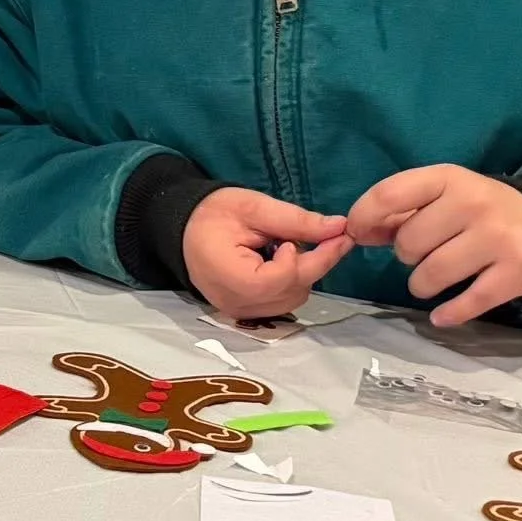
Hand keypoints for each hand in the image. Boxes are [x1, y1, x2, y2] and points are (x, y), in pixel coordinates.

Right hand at [182, 187, 353, 320]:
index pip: (282, 278)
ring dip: (303, 273)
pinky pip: (281, 302)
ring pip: (292, 299)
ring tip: (292, 245)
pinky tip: (284, 260)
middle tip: (328, 236)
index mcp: (232, 277)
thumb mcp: (252, 208)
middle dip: (314, 263)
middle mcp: (237, 303)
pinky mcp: (245, 312)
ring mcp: (241, 312)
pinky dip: (291, 282)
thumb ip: (296, 220)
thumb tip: (339, 227)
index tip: (303, 234)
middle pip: (292, 291)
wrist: (182, 226)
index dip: (301, 257)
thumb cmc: (212, 213)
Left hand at [346, 165, 521, 326]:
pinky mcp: (519, 272)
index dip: (364, 217)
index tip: (357, 234)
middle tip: (421, 255)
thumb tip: (355, 232)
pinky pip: (469, 302)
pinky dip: (449, 313)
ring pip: (433, 273)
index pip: (390, 194)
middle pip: (409, 242)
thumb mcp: (444, 197)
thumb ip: (401, 212)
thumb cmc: (481, 212)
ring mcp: (499, 238)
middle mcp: (474, 203)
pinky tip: (441, 316)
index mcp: (448, 178)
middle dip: (405, 256)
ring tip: (431, 280)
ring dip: (422, 285)